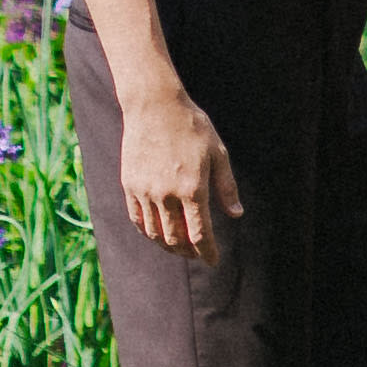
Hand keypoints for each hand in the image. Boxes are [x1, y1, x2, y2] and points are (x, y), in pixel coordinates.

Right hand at [116, 72, 244, 263]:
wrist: (154, 106)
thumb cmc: (192, 127)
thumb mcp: (218, 153)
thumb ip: (226, 187)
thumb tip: (236, 214)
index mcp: (192, 188)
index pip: (200, 233)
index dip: (208, 251)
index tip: (214, 260)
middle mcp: (166, 194)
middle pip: (176, 238)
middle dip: (189, 252)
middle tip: (197, 254)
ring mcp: (145, 191)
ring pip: (155, 233)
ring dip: (168, 246)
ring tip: (179, 248)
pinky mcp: (129, 186)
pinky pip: (137, 219)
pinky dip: (149, 232)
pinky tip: (158, 232)